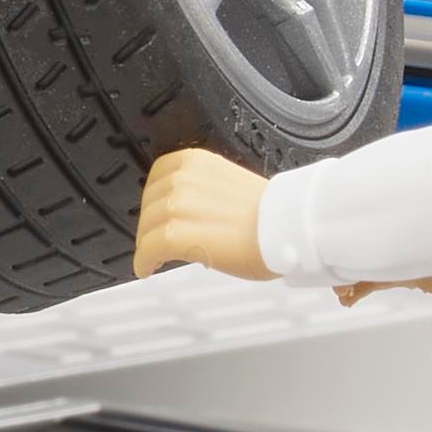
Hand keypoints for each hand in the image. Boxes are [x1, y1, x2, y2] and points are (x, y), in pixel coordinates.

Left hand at [134, 147, 276, 283]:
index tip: (157, 214)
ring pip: (146, 228)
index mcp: (195, 162)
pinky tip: (146, 269)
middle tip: (158, 242)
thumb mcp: (229, 184)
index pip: (157, 178)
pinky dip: (144, 262)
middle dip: (151, 226)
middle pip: (148, 205)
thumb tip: (187, 210)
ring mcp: (178, 205)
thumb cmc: (272, 214)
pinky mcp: (177, 234)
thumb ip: (202, 190)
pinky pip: (148, 249)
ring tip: (154, 258)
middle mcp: (183, 179)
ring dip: (148, 246)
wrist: (287, 229)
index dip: (154, 201)